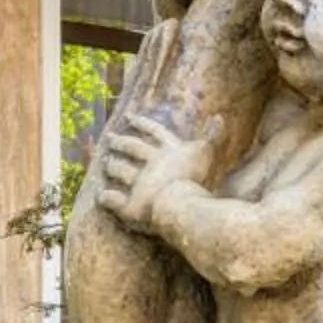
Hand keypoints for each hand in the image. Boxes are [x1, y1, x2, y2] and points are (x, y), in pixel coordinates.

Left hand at [96, 110, 223, 230]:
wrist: (182, 206)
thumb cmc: (196, 181)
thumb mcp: (205, 154)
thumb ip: (211, 136)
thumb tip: (220, 116)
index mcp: (168, 151)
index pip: (153, 132)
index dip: (141, 123)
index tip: (129, 117)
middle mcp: (150, 164)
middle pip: (132, 148)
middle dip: (120, 142)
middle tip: (110, 138)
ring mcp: (138, 183)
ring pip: (121, 170)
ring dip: (113, 166)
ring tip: (106, 164)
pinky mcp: (130, 205)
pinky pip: (114, 199)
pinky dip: (107, 197)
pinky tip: (102, 197)